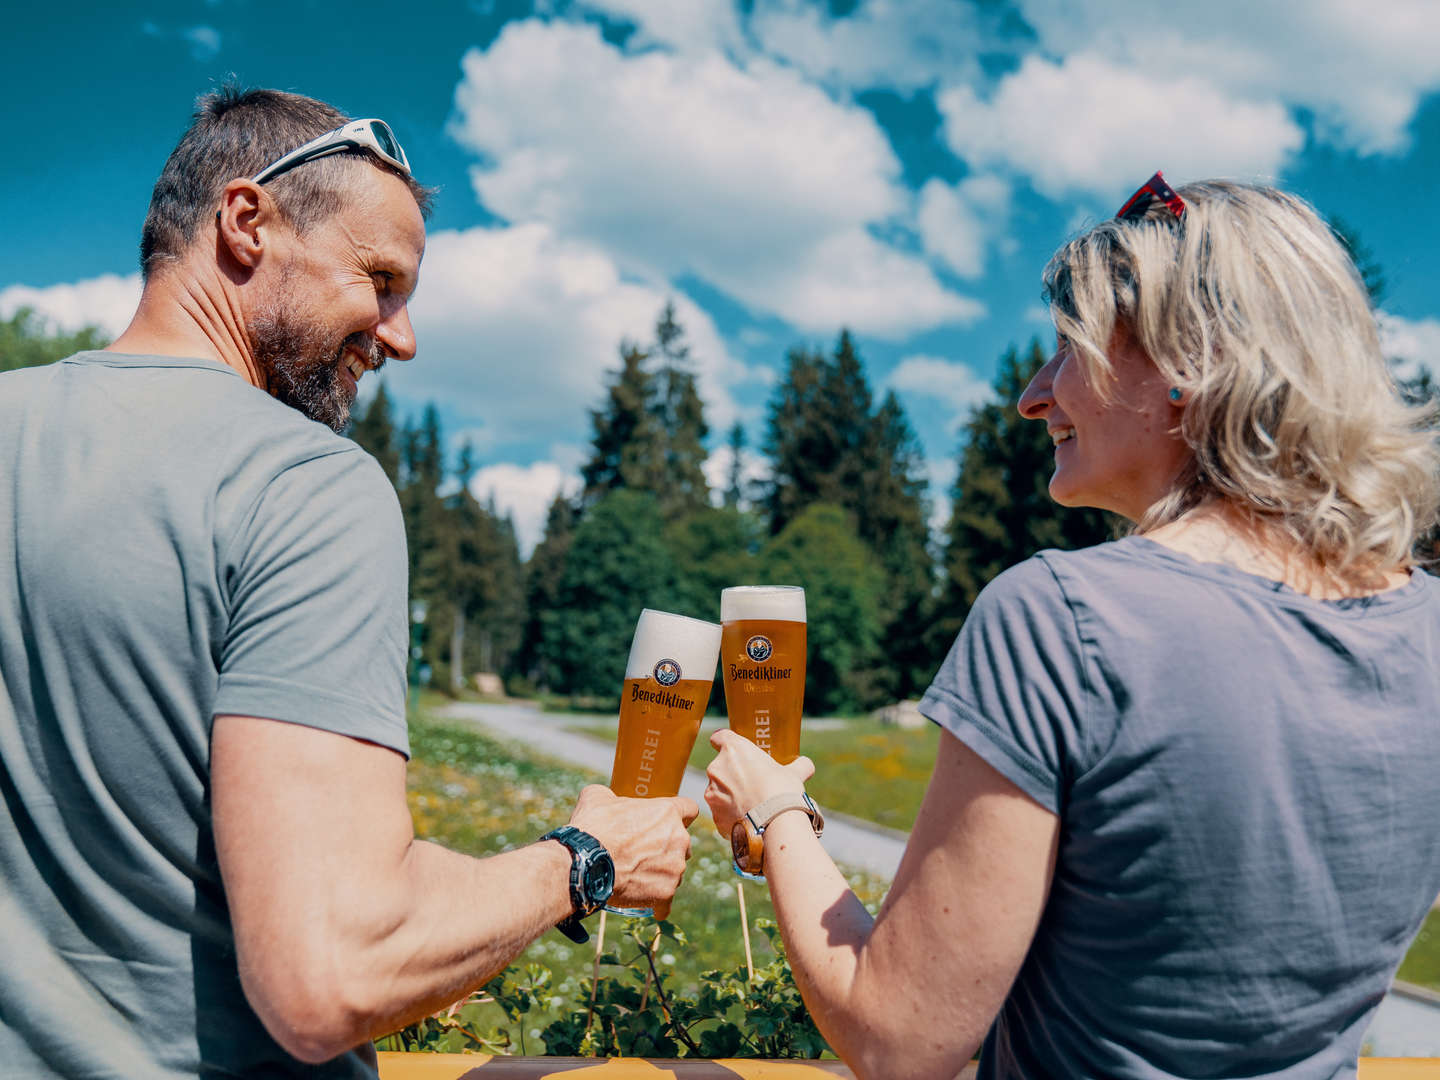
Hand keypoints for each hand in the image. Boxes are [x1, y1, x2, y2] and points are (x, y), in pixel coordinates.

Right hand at [567, 785, 696, 914]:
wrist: (585, 863)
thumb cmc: (593, 826)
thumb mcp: (597, 797)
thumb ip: (611, 796)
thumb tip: (606, 800)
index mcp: (667, 813)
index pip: (689, 809)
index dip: (679, 815)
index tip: (668, 822)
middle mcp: (678, 839)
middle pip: (682, 843)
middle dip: (667, 847)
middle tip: (643, 851)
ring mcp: (675, 868)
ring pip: (674, 871)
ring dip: (660, 873)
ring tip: (635, 876)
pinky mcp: (666, 893)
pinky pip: (666, 901)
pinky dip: (657, 902)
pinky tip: (647, 903)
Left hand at [704, 729, 814, 839]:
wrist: (774, 822)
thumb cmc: (782, 790)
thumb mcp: (794, 773)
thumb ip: (798, 765)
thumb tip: (806, 765)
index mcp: (733, 750)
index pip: (719, 738)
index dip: (725, 744)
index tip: (734, 752)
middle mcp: (717, 768)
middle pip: (720, 767)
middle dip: (732, 775)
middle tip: (751, 784)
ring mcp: (712, 792)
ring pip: (718, 791)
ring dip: (730, 796)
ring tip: (751, 805)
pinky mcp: (714, 815)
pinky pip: (721, 812)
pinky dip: (731, 815)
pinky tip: (748, 819)